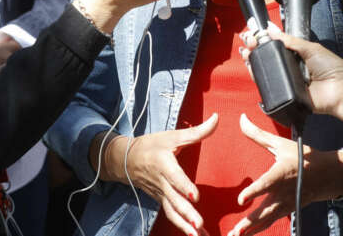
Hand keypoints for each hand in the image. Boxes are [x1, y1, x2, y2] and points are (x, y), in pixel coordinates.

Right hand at [101, 115, 217, 235]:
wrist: (126, 159)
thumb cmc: (152, 145)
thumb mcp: (173, 136)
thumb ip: (197, 131)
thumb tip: (217, 118)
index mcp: (164, 164)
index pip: (174, 177)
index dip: (183, 186)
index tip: (194, 195)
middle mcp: (161, 182)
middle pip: (173, 200)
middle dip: (186, 213)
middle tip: (199, 224)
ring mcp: (160, 194)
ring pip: (172, 212)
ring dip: (184, 225)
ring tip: (198, 235)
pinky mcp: (161, 201)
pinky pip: (172, 216)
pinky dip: (182, 227)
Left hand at [228, 115, 342, 235]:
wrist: (329, 174)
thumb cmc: (303, 156)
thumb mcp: (282, 143)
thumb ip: (258, 134)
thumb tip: (241, 119)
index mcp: (282, 173)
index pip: (267, 183)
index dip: (254, 191)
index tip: (241, 200)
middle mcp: (284, 191)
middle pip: (265, 210)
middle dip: (250, 221)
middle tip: (236, 230)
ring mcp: (287, 204)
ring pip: (267, 220)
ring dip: (251, 229)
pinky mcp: (288, 210)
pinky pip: (271, 222)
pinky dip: (259, 230)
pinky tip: (245, 235)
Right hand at [239, 27, 342, 118]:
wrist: (342, 91)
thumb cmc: (333, 68)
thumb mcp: (310, 48)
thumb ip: (290, 40)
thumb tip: (271, 29)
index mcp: (298, 55)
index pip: (276, 46)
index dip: (264, 40)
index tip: (254, 33)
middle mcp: (291, 68)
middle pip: (268, 58)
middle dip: (255, 49)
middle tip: (248, 42)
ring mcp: (288, 82)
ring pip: (266, 72)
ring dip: (253, 62)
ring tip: (246, 52)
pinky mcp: (286, 96)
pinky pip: (270, 87)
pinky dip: (259, 78)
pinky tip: (252, 68)